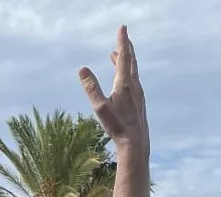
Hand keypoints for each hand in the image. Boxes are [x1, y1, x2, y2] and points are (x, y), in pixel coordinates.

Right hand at [79, 26, 148, 153]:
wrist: (136, 144)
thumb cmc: (117, 127)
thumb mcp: (100, 108)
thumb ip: (91, 88)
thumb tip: (82, 69)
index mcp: (124, 84)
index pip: (123, 57)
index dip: (122, 41)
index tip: (123, 28)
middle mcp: (134, 86)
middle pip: (131, 62)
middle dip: (126, 47)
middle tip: (123, 35)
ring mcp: (138, 95)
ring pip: (131, 72)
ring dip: (124, 61)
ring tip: (115, 55)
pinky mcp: (138, 103)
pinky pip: (133, 81)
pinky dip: (127, 73)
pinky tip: (123, 80)